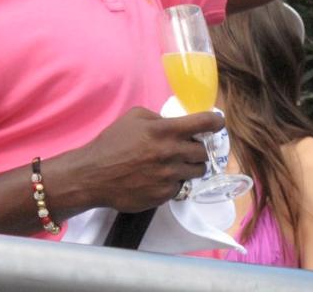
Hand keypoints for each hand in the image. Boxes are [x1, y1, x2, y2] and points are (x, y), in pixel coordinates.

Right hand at [66, 107, 220, 212]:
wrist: (94, 175)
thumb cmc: (112, 142)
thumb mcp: (134, 117)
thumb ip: (159, 118)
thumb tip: (176, 124)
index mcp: (165, 130)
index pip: (204, 123)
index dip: (216, 122)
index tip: (218, 123)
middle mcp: (171, 153)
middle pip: (204, 151)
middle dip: (199, 148)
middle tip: (188, 148)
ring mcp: (169, 176)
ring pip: (197, 171)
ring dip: (190, 166)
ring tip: (176, 164)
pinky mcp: (164, 195)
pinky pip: (181, 187)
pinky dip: (175, 182)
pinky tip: (160, 178)